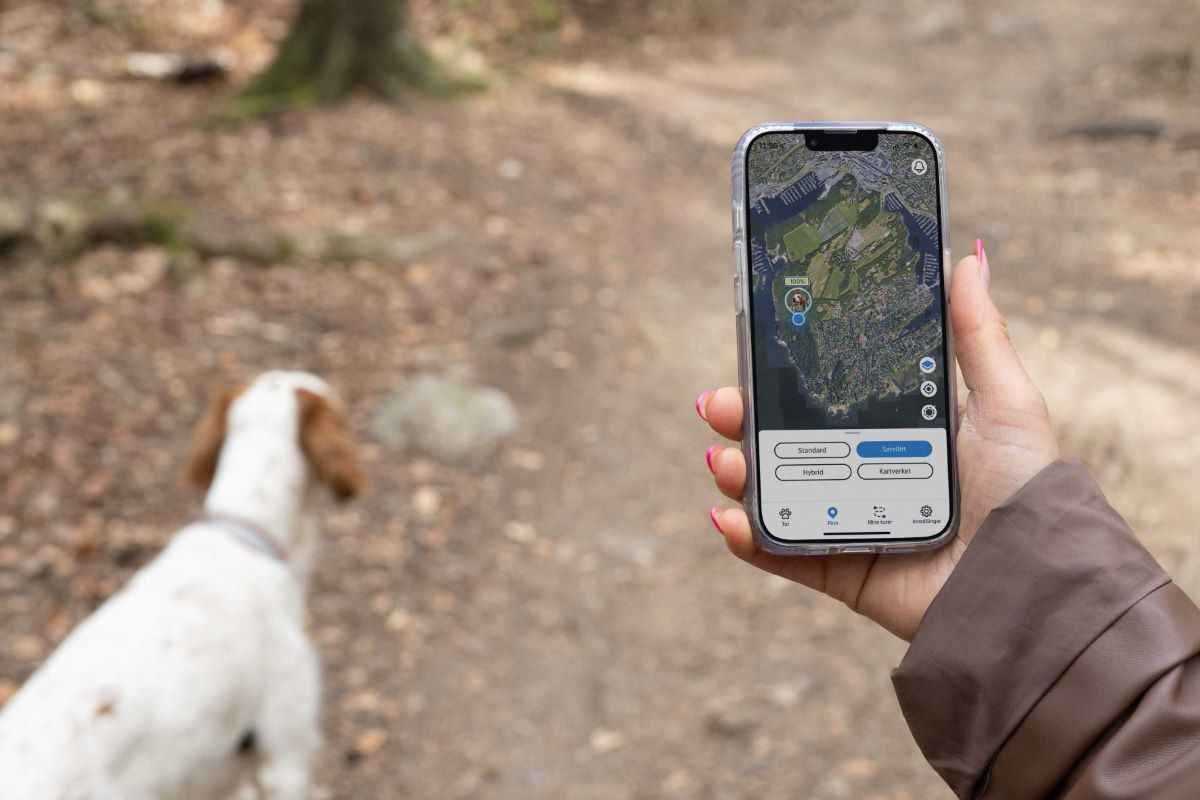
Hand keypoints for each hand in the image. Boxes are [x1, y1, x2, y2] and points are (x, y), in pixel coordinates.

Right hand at [699, 245, 1058, 640]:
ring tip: (724, 460)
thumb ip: (977, 334)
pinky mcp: (841, 570)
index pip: (826, 397)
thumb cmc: (1025, 488)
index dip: (784, 376)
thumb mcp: (1005, 400)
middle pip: (786, 441)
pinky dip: (746, 539)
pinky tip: (726, 517)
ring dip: (737, 473)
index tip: (753, 352)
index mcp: (897, 431)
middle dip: (744, 420)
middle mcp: (866, 473)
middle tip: (721, 405)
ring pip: (774, 493)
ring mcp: (848, 522)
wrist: (1028, 580)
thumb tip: (969, 257)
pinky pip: (782, 555)